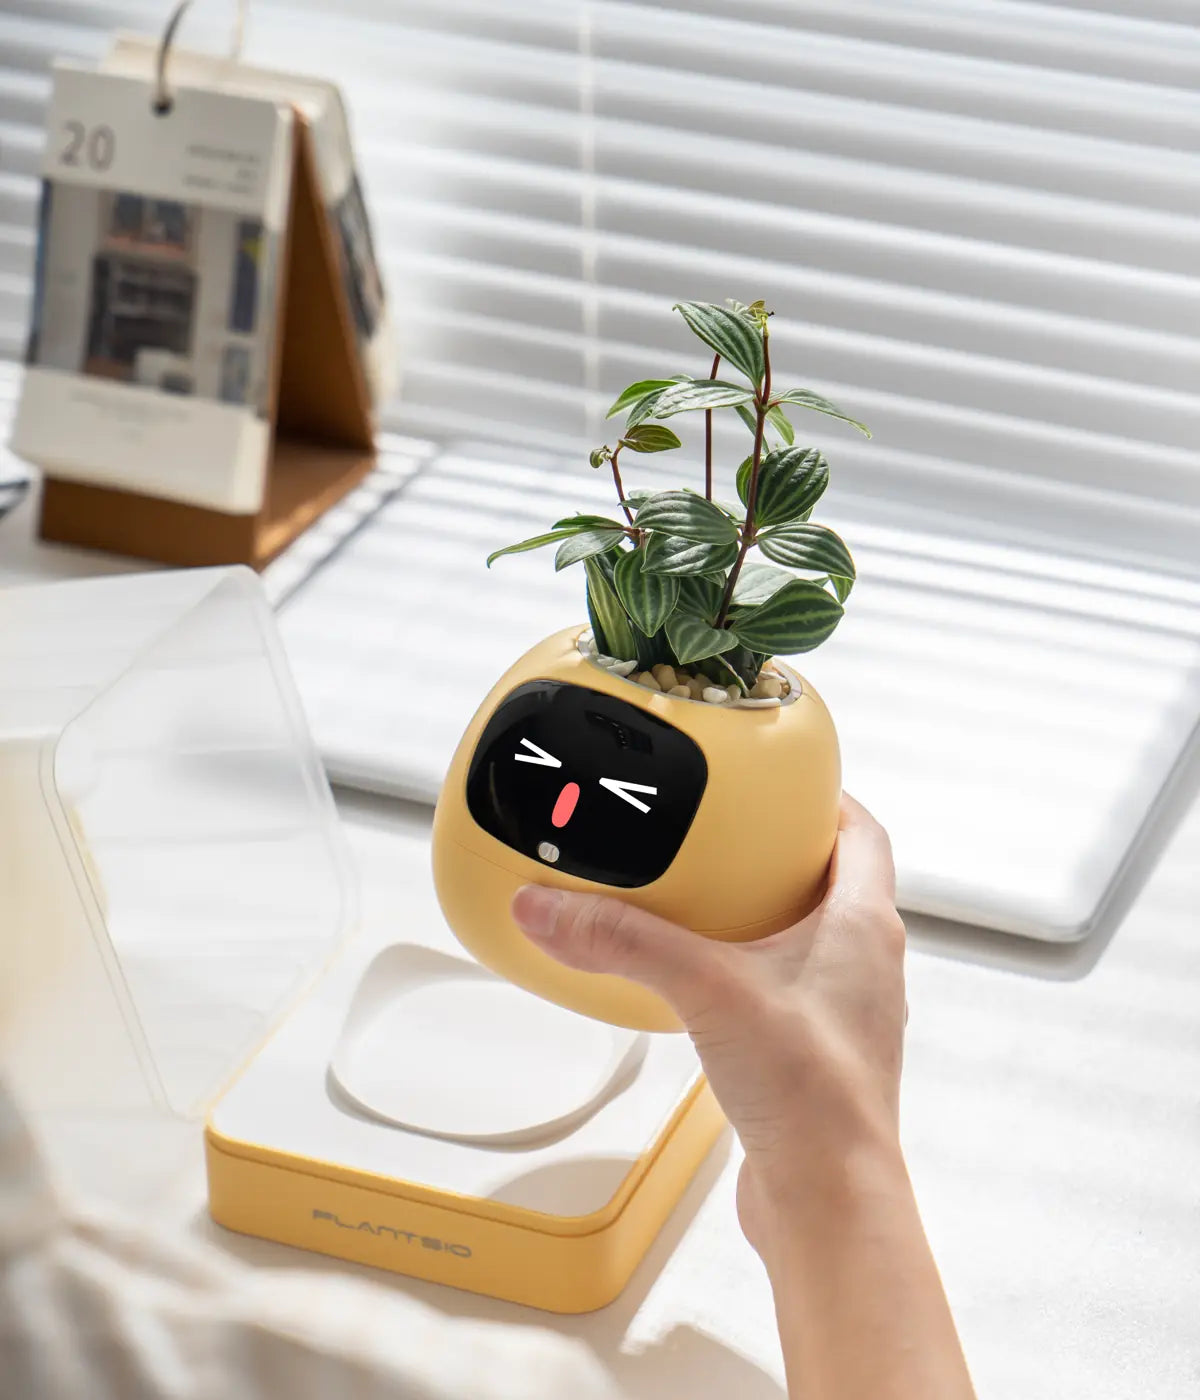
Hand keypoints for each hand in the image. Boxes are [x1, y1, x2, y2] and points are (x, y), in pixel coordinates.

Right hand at [511, 794, 906, 1256]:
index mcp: (865, 925)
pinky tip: (698, 981)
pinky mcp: (815, 1054)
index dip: (824, 798)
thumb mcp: (708, 990)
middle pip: (834, 881)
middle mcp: (865, 964)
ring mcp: (843, 1013)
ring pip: (810, 938)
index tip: (779, 780)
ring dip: (763, 913)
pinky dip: (748, 970)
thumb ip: (625, 941)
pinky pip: (786, 990)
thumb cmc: (811, 1097)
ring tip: (700, 900)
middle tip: (723, 834)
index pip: (864, 831)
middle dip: (780, 852)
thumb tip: (550, 905)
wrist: (830, 1201)